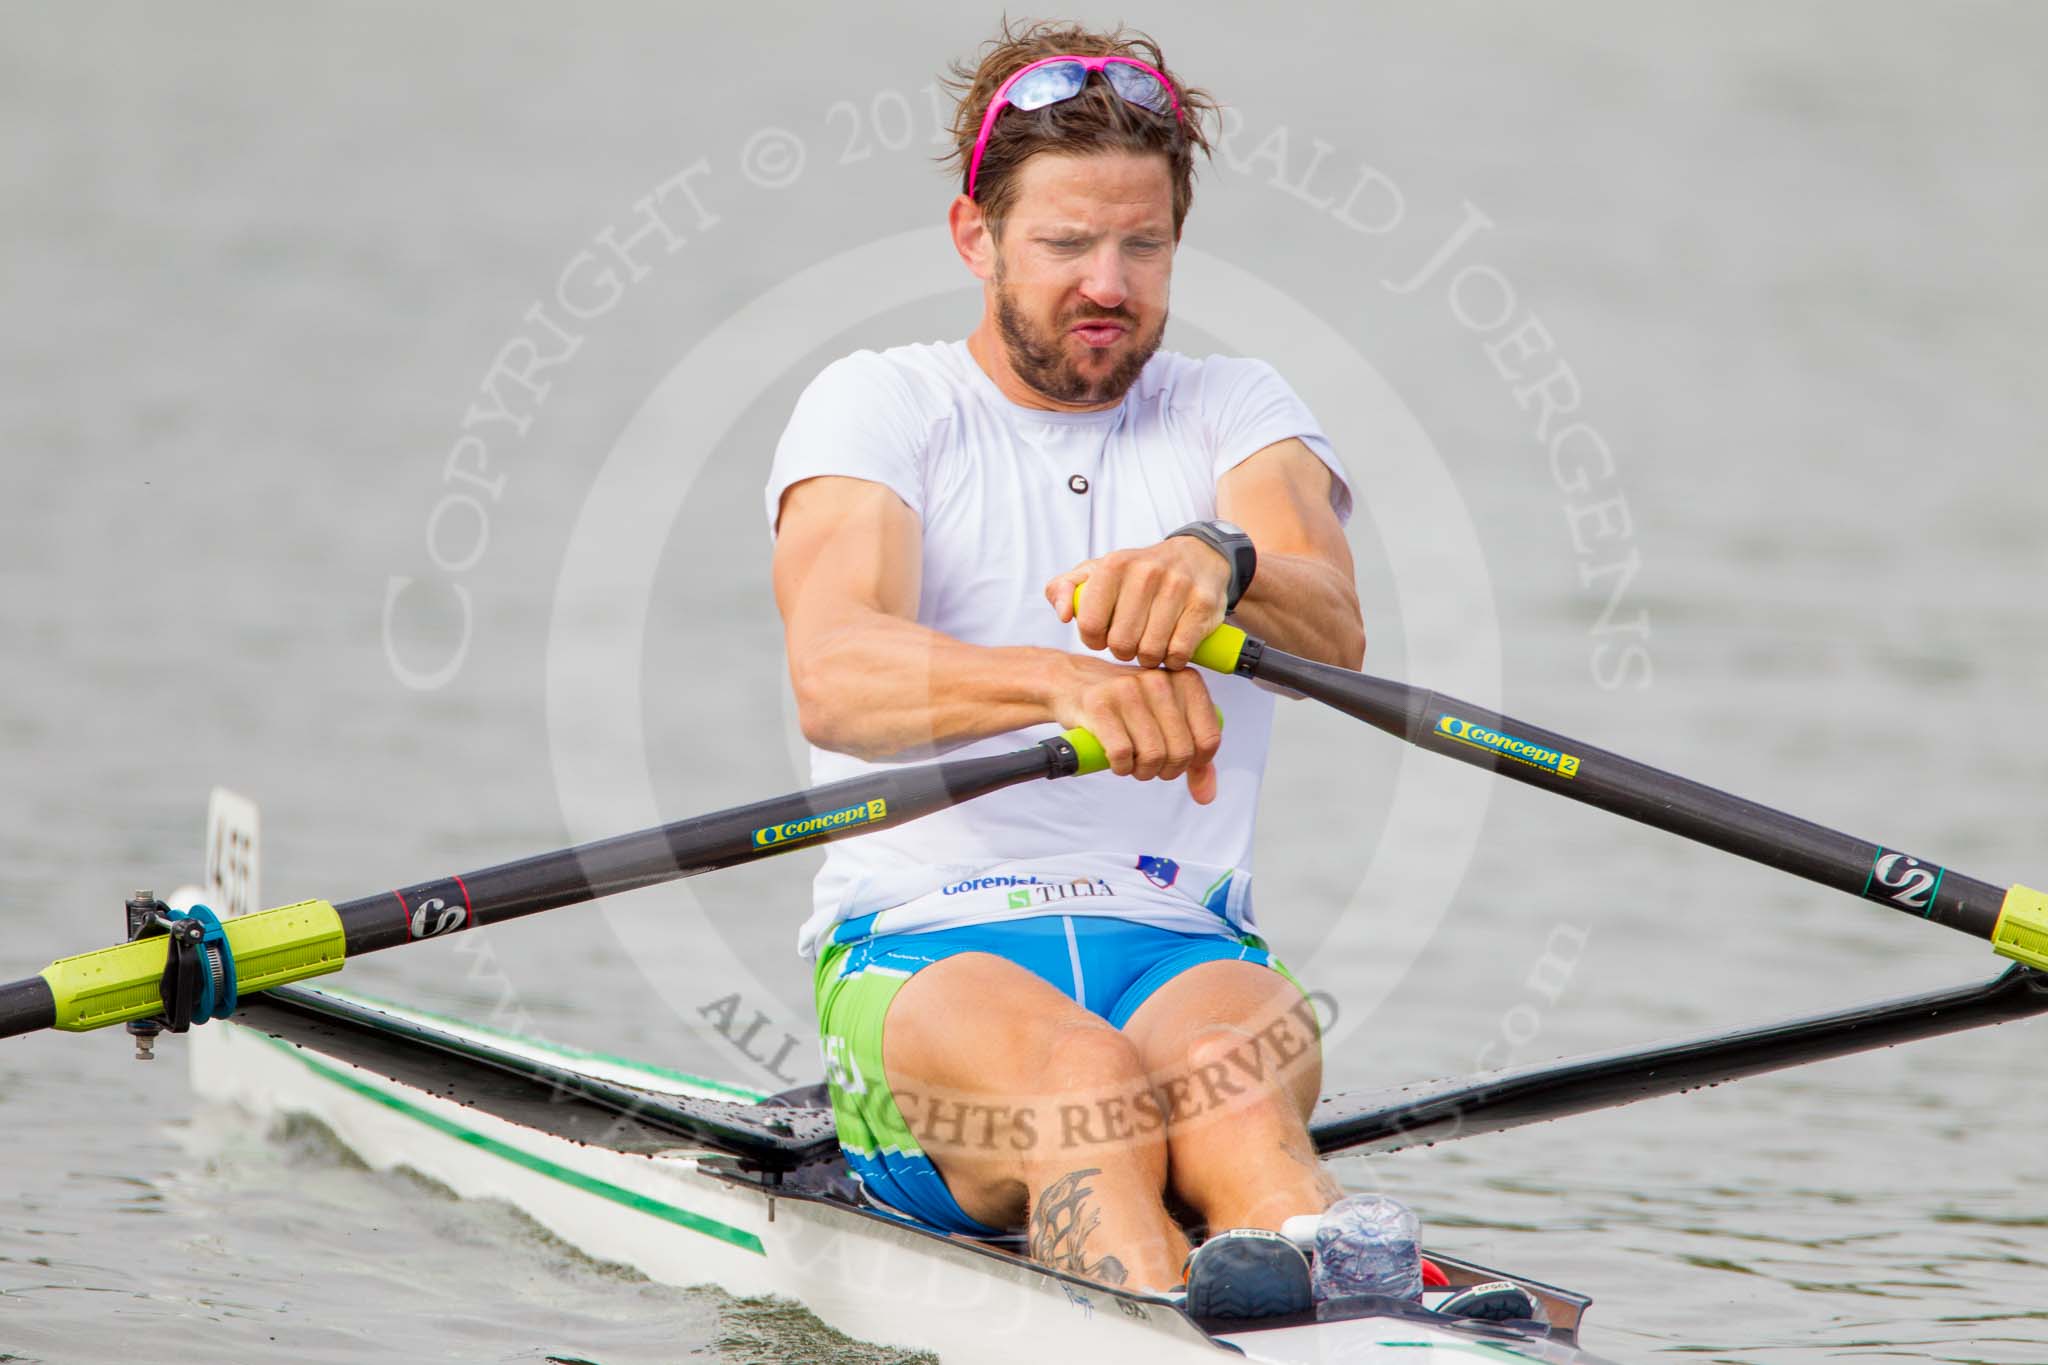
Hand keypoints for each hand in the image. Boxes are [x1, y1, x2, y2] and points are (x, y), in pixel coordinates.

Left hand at [1045, 539, 1230, 669]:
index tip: (1104, 636)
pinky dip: (1174, 659)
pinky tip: (1172, 649)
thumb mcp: (1097, 571)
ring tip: (1150, 646)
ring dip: (1149, 658)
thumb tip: (1062, 615)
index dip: (1094, 639)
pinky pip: (1179, 651)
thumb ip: (1065, 588)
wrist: (1197, 556)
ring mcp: (1177, 586)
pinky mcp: (1203, 604)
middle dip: (1123, 651)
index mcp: (1114, 564)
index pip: (1089, 624)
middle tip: (1130, 643)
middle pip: (1121, 643)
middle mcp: (1146, 571)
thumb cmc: (1138, 572)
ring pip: (1151, 651)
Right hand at [1047, 655, 1221, 804]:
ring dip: (1142, 772)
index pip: (1209, 739)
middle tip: (1150, 765)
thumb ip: (1193, 756)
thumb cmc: (1127, 705)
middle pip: (1181, 752)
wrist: (1074, 684)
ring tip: (1134, 763)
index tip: (1175, 761)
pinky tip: (1117, 760)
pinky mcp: (1099, 705)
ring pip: (1153, 756)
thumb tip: (1206, 795)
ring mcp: (1129, 691)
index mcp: (1185, 680)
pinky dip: (1121, 768)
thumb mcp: (1167, 720)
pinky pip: (1122, 754)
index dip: (1194, 763)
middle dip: (1166, 771)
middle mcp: (1160, 680)